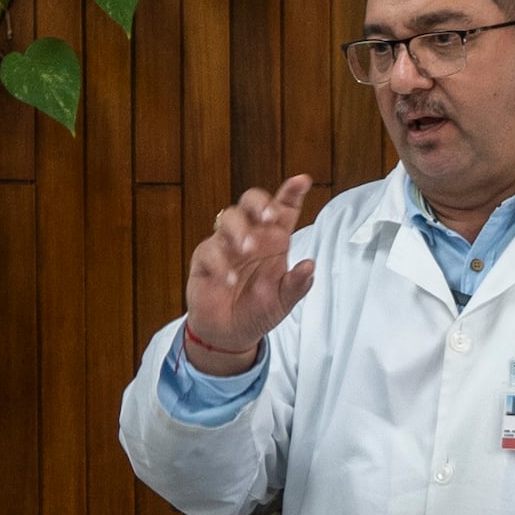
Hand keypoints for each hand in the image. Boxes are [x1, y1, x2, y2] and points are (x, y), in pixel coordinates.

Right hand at [182, 176, 323, 371]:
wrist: (230, 333)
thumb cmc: (258, 310)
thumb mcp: (284, 301)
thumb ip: (297, 284)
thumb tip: (310, 265)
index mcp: (274, 240)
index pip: (283, 210)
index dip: (292, 193)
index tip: (302, 181)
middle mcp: (251, 236)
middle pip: (251, 202)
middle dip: (259, 202)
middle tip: (268, 216)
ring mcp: (226, 245)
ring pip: (228, 218)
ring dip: (239, 230)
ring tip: (246, 249)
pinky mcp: (205, 259)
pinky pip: (209, 251)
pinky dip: (220, 263)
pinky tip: (229, 280)